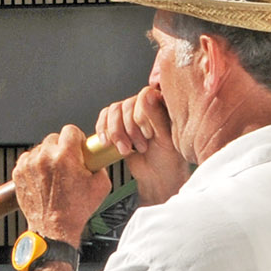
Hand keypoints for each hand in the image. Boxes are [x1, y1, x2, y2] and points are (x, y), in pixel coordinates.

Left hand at [12, 124, 110, 241]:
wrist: (53, 227)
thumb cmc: (75, 210)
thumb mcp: (101, 186)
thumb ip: (100, 165)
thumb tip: (97, 158)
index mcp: (66, 157)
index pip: (70, 130)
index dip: (77, 138)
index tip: (78, 146)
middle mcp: (45, 157)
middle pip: (54, 138)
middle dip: (62, 148)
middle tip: (68, 162)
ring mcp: (29, 164)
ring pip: (40, 148)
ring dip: (48, 156)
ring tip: (55, 173)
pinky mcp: (19, 172)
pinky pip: (28, 159)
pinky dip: (35, 165)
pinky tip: (44, 177)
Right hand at [94, 84, 189, 205]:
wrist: (156, 177)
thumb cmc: (168, 161)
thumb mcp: (166, 139)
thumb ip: (156, 116)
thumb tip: (147, 94)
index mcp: (163, 106)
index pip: (144, 95)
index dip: (141, 116)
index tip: (148, 134)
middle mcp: (146, 106)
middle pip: (126, 105)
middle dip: (129, 130)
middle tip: (139, 146)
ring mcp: (130, 114)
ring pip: (113, 111)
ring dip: (115, 133)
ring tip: (125, 149)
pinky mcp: (117, 122)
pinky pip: (104, 117)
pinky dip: (103, 130)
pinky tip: (108, 143)